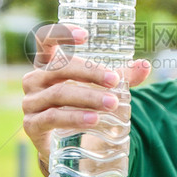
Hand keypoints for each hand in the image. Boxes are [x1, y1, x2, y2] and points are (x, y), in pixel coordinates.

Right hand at [21, 23, 150, 171]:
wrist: (59, 144)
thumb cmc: (76, 105)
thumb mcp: (96, 87)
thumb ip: (120, 75)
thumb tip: (145, 65)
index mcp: (47, 63)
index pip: (45, 39)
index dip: (60, 33)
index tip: (85, 35)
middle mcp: (34, 79)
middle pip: (59, 68)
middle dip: (89, 73)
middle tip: (114, 82)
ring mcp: (30, 102)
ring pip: (59, 94)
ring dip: (88, 98)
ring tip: (111, 104)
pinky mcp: (31, 124)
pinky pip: (53, 117)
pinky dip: (74, 117)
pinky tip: (93, 120)